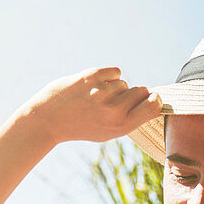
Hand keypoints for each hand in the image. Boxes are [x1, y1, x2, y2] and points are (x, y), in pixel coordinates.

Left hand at [28, 67, 161, 145]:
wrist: (48, 119)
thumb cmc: (81, 126)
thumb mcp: (108, 132)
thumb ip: (131, 118)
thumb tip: (155, 99)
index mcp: (120, 127)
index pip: (154, 106)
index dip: (154, 100)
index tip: (151, 99)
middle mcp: (113, 110)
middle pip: (142, 90)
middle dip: (133, 94)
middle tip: (115, 102)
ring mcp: (102, 92)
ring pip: (124, 83)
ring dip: (115, 88)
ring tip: (96, 98)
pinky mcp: (92, 76)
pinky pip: (115, 72)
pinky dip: (108, 77)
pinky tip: (94, 87)